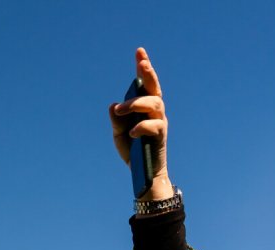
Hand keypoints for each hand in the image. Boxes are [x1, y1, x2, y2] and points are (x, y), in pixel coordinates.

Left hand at [109, 47, 172, 200]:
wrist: (143, 173)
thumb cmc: (132, 150)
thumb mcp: (119, 133)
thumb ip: (116, 119)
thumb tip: (114, 106)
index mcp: (144, 107)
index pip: (145, 84)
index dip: (143, 66)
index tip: (139, 51)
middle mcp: (155, 111)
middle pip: (154, 88)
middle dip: (149, 73)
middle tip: (141, 62)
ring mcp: (160, 122)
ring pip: (154, 103)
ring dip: (135, 103)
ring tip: (120, 110)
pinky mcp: (161, 135)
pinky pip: (153, 125)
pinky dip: (140, 126)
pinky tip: (130, 132)